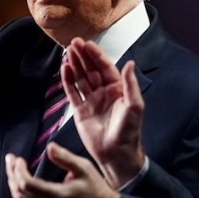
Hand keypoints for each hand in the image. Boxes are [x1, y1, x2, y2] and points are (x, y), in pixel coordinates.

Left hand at [4, 143, 118, 197]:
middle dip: (11, 173)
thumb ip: (65, 157)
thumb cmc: (96, 189)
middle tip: (10, 159)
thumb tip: (49, 146)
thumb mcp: (84, 168)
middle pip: (20, 191)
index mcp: (57, 195)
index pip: (27, 183)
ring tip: (12, 171)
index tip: (18, 158)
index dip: (18, 170)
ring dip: (13, 186)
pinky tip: (19, 188)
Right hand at [63, 37, 145, 188]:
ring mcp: (90, 100)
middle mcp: (103, 92)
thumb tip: (130, 63)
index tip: (87, 44)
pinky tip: (64, 69)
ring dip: (74, 65)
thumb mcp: (135, 106)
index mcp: (117, 89)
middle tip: (73, 43)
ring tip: (67, 52)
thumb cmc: (129, 131)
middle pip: (90, 69)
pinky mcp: (80, 111)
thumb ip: (131, 84)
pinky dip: (67, 80)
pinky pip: (72, 92)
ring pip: (80, 78)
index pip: (104, 67)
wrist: (116, 154)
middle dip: (82, 56)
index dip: (95, 55)